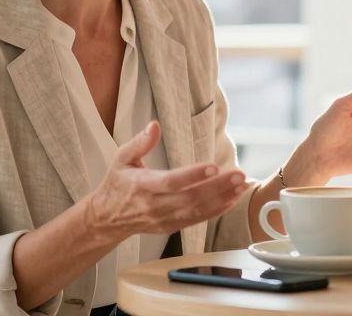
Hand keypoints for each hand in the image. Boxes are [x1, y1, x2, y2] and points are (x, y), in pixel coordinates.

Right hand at [83, 121, 248, 238]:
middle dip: (218, 187)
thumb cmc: (118, 184)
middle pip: (191, 198)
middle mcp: (156, 206)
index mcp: (143, 186)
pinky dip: (218, 210)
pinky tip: (234, 199)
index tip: (213, 166)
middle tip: (239, 175)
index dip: (192, 175)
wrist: (107, 219)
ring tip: (243, 186)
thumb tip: (154, 125)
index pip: (171, 182)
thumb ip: (139, 143)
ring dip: (224, 199)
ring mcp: (165, 219)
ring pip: (198, 211)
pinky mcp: (172, 227)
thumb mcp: (121, 159)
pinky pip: (198, 220)